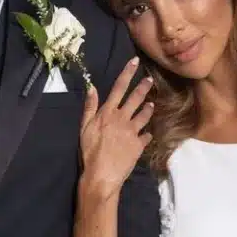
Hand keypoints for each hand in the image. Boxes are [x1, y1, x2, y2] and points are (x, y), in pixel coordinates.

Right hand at [78, 57, 153, 203]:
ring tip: (152, 104)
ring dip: (148, 108)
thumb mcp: (84, 128)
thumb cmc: (89, 152)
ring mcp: (133, 131)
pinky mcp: (139, 145)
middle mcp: (122, 118)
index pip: (118, 88)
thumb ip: (89, 107)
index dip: (127, 73)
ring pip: (144, 115)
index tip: (135, 62)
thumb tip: (91, 87)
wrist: (101, 175)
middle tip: (150, 79)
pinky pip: (146, 136)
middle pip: (135, 98)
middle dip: (143, 87)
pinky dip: (146, 134)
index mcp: (108, 113)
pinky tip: (147, 134)